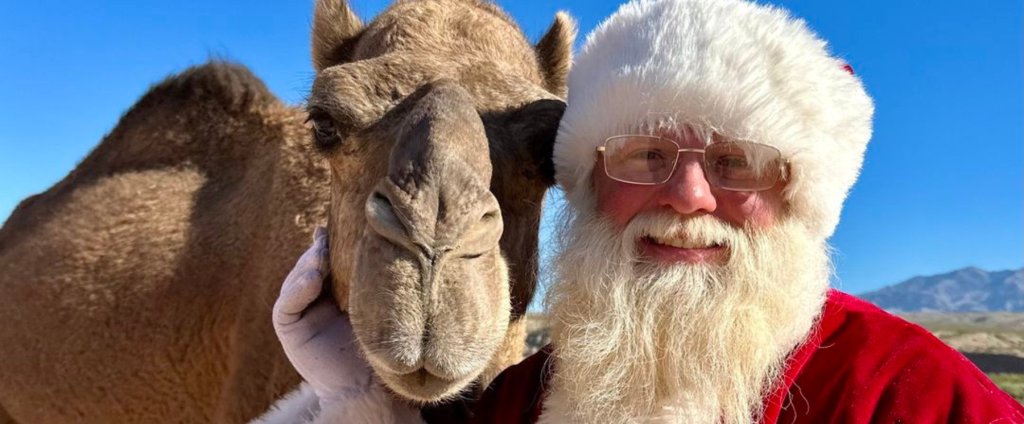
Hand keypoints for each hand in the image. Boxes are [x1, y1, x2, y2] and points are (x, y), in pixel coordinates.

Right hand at [272, 227, 372, 401]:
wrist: (369, 382)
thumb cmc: (378, 341)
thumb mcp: (371, 301)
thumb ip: (363, 276)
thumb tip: (363, 239)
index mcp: (332, 292)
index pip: (322, 262)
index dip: (324, 245)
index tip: (331, 228)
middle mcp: (313, 301)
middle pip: (306, 268)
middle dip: (316, 254)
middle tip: (327, 241)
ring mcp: (299, 316)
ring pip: (294, 282)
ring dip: (306, 267)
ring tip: (320, 257)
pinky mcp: (290, 332)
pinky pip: (285, 306)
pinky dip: (296, 290)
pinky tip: (312, 278)